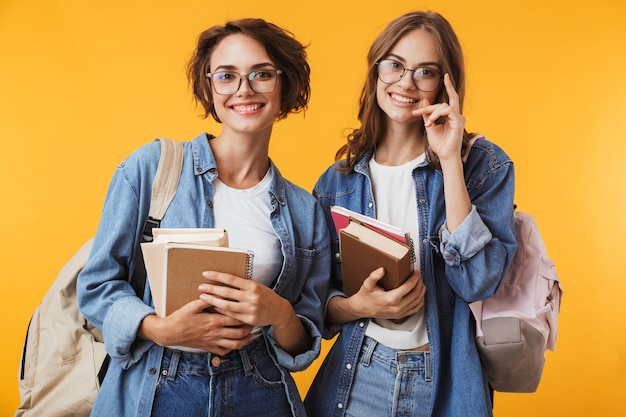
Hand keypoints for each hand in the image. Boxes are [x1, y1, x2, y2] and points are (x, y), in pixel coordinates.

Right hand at [139, 299, 253, 355]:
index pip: (235, 319)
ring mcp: (213, 342)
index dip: (244, 315)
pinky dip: (232, 349)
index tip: (249, 311)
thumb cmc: (181, 318)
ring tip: (249, 334)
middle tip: (252, 322)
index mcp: (214, 321)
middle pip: (239, 333)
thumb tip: (218, 291)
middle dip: (248, 328)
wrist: (170, 333)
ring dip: (244, 340)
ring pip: (235, 345)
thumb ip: (207, 299)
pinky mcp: (208, 348)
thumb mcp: (193, 305)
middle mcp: (216, 333)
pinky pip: (224, 352)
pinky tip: (235, 343)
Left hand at [199, 271, 310, 355]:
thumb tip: (224, 280)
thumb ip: (242, 285)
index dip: (217, 276)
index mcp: (252, 285)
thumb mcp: (256, 286)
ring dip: (213, 301)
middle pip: (227, 292)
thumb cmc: (265, 295)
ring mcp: (250, 309)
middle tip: (200, 287)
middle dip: (212, 289)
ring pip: (227, 305)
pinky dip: (222, 311)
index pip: (231, 279)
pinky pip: (232, 315)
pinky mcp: (249, 319)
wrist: (278, 310)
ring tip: (203, 298)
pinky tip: (215, 307)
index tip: (205, 274)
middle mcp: (251, 297)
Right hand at [348, 267, 425, 320]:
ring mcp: (400, 313)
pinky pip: (416, 309)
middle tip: (418, 275)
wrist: (362, 309)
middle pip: (416, 293)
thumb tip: (382, 269)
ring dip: (422, 291)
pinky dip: (420, 301)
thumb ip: (374, 276)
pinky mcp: (401, 316)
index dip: (415, 277)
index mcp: (391, 299)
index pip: (409, 286)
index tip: (415, 272)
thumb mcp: (367, 284)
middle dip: (419, 282)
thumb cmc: (365, 296)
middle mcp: (397, 307)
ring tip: (420, 283)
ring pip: (418, 301)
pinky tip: (419, 294)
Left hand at [412, 73, 465, 161]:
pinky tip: (431, 121)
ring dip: (433, 111)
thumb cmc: (439, 144)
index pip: (443, 104)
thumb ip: (428, 115)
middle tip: (445, 75)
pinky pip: (447, 111)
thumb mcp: (430, 127)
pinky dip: (437, 114)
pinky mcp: (458, 122)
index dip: (431, 104)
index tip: (418, 108)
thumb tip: (424, 102)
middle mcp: (456, 116)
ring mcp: (458, 118)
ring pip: (445, 105)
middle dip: (450, 85)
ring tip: (427, 121)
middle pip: (452, 97)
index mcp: (450, 117)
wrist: (445, 155)